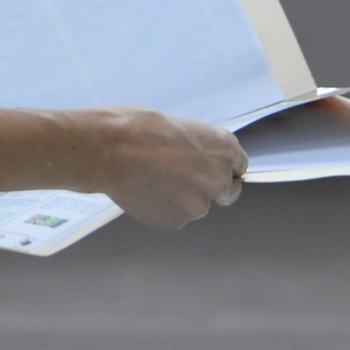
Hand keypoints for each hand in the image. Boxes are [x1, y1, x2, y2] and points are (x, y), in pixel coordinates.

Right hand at [98, 108, 246, 229]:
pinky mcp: (176, 222)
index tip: (210, 168)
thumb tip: (194, 159)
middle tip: (184, 178)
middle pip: (227, 191)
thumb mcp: (180, 127)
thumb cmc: (140, 128)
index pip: (238, 165)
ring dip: (181, 197)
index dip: (222, 166)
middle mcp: (218, 180)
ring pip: (195, 205)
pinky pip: (174, 215)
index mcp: (224, 149)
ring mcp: (198, 205)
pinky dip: (163, 207)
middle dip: (210, 187)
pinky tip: (144, 190)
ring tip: (151, 178)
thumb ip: (198, 148)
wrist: (111, 150)